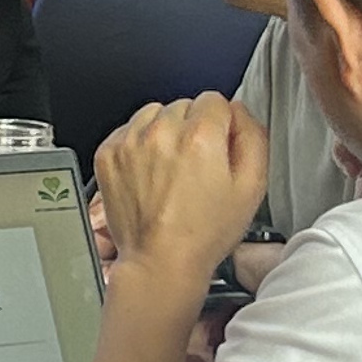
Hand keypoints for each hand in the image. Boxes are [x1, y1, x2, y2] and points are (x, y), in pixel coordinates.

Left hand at [93, 93, 269, 288]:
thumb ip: (253, 137)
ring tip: (170, 169)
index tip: (218, 146)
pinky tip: (149, 173)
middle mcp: (161, 132)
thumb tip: (240, 112)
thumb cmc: (204, 232)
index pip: (215, 100)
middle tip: (196, 165)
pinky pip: (128, 131)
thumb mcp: (252, 187)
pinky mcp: (108, 154)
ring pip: (153, 114)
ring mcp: (130, 142)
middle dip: (193, 128)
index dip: (222, 125)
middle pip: (184, 105)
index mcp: (200, 136)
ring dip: (164, 132)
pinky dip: (139, 145)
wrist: (160, 260)